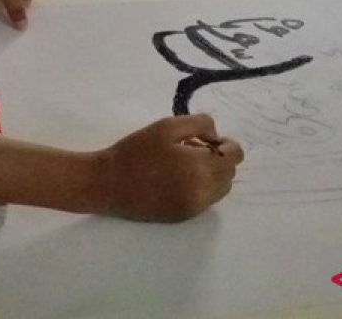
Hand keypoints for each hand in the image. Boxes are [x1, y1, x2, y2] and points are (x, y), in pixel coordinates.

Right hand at [95, 114, 242, 221]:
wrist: (106, 184)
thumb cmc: (135, 151)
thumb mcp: (167, 126)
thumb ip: (200, 125)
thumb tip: (216, 137)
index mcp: (200, 169)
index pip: (235, 157)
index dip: (226, 143)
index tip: (206, 138)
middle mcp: (202, 193)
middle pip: (230, 173)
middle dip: (218, 158)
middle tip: (191, 147)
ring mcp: (193, 208)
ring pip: (220, 189)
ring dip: (211, 173)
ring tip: (184, 163)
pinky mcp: (182, 217)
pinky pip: (205, 200)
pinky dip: (200, 187)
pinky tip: (175, 177)